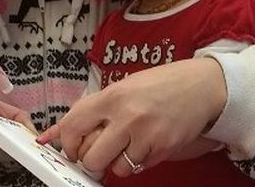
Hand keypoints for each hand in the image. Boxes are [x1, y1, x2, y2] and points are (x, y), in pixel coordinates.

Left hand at [37, 58, 226, 176]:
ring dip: (118, 162)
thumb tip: (52, 133)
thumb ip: (90, 110)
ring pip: (115, 168)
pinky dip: (138, 161)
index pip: (72, 127)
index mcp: (112, 96)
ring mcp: (146, 134)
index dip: (67, 144)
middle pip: (90, 158)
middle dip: (92, 159)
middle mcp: (126, 116)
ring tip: (129, 143)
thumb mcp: (122, 88)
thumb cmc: (160, 85)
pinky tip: (146, 143)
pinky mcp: (163, 149)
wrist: (202, 86)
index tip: (73, 147)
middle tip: (100, 150)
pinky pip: (138, 168)